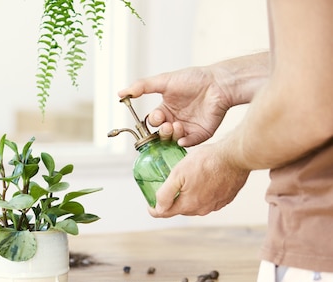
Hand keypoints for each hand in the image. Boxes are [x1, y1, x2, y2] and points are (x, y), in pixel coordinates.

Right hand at [118, 66, 232, 146]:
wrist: (219, 84)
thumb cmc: (194, 79)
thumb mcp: (164, 81)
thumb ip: (141, 87)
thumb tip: (121, 93)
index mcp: (167, 108)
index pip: (154, 121)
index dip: (153, 121)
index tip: (158, 116)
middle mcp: (175, 119)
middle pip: (161, 133)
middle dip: (161, 131)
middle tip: (167, 124)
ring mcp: (187, 128)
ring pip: (172, 140)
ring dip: (171, 135)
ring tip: (177, 125)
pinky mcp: (200, 134)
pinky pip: (188, 144)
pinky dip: (183, 142)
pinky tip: (184, 136)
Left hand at [149, 143, 249, 216]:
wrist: (235, 156)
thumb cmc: (207, 161)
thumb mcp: (178, 173)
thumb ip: (165, 193)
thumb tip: (158, 208)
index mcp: (188, 205)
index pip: (164, 213)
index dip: (154, 209)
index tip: (150, 204)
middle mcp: (202, 209)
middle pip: (180, 209)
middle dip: (171, 201)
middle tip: (167, 187)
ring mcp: (215, 205)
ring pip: (195, 205)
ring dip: (188, 197)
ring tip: (186, 182)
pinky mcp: (225, 199)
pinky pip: (208, 200)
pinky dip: (202, 193)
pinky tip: (202, 181)